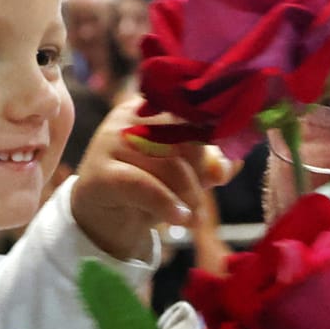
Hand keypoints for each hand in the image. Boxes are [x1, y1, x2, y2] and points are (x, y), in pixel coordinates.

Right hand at [71, 96, 227, 261]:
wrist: (104, 220)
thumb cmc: (148, 188)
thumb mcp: (185, 176)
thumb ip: (209, 166)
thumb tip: (229, 166)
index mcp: (150, 108)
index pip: (191, 113)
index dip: (212, 140)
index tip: (219, 169)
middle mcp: (128, 118)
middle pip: (182, 136)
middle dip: (200, 172)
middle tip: (201, 201)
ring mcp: (109, 143)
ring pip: (167, 162)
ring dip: (188, 194)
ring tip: (193, 217)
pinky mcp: (100, 174)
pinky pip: (143, 185)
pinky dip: (167, 203)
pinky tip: (181, 218)